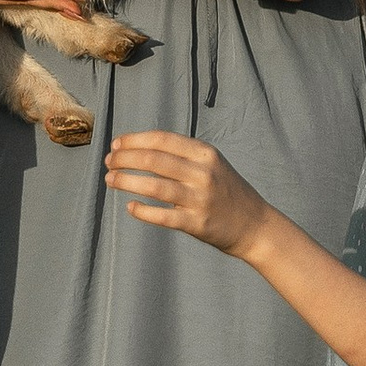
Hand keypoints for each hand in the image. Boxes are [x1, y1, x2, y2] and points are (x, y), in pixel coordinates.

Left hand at [103, 129, 273, 257]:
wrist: (256, 225)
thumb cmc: (226, 191)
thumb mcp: (211, 164)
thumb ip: (182, 155)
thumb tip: (138, 148)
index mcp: (205, 154)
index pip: (162, 139)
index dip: (134, 140)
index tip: (115, 144)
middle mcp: (203, 173)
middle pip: (154, 160)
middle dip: (124, 159)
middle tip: (108, 162)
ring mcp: (200, 199)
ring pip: (154, 187)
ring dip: (126, 181)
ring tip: (110, 180)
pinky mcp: (197, 224)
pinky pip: (163, 216)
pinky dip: (142, 211)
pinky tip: (130, 207)